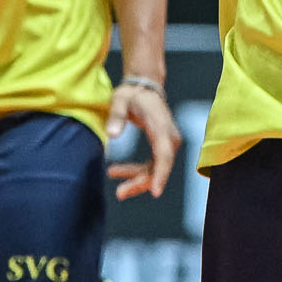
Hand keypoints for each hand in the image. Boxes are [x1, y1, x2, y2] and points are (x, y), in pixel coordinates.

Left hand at [106, 81, 181, 199]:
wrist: (144, 88)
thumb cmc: (132, 94)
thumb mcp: (119, 100)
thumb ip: (116, 115)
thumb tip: (112, 135)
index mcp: (161, 125)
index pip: (164, 154)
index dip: (161, 174)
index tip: (156, 191)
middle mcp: (169, 136)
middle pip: (160, 166)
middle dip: (141, 182)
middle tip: (120, 193)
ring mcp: (166, 143)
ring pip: (155, 170)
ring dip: (136, 179)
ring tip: (112, 176)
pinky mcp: (160, 147)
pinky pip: (151, 166)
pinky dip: (135, 172)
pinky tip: (115, 171)